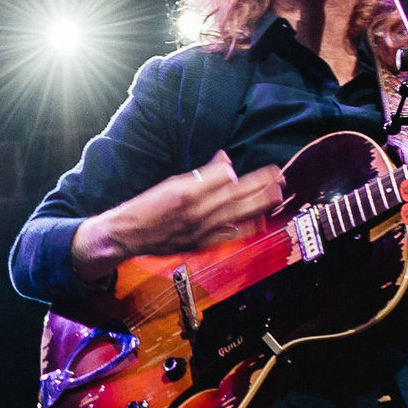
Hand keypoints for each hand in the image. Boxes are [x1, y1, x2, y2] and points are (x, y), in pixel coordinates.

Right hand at [72, 149, 285, 282]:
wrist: (126, 234)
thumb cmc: (146, 206)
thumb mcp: (171, 183)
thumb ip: (201, 175)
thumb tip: (225, 163)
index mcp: (187, 192)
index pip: (226, 180)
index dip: (252, 176)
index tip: (269, 170)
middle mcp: (195, 212)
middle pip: (235, 198)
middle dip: (261, 189)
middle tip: (281, 181)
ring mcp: (198, 231)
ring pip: (234, 216)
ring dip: (258, 207)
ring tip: (276, 199)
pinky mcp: (197, 245)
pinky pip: (223, 236)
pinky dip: (240, 230)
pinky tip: (254, 225)